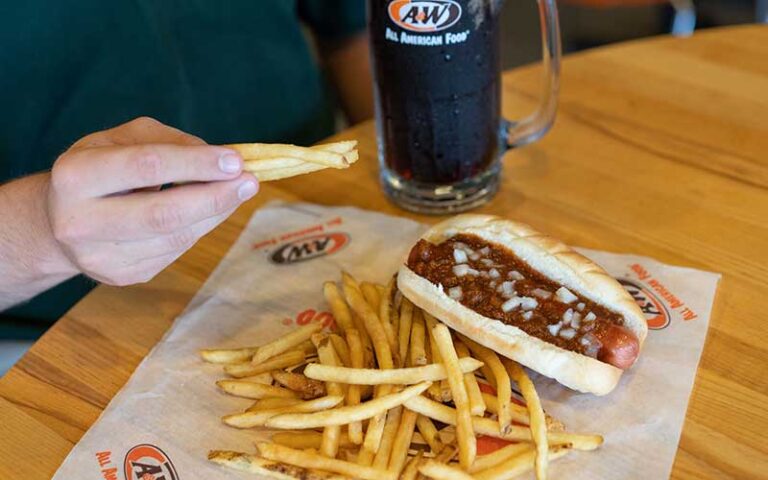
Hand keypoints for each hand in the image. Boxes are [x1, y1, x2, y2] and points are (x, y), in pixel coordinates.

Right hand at [47, 117, 258, 285]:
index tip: (235, 161)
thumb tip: (220, 161)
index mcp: (75, 175)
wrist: (61, 217)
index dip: (196, 164)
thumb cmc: (102, 168)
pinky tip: (207, 212)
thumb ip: (170, 141)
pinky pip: (174, 252)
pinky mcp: (120, 275)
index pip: (147, 166)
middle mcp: (78, 221)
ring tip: (236, 192)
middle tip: (250, 182)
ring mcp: (98, 256)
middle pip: (163, 214)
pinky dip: (199, 228)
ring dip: (215, 213)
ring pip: (176, 237)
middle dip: (215, 197)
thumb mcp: (124, 139)